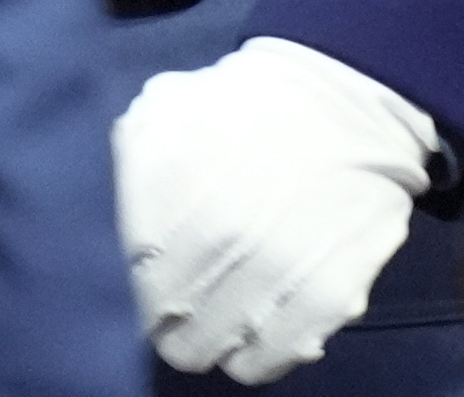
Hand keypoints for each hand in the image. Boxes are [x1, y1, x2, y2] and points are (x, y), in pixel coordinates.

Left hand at [114, 35, 440, 382]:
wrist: (353, 101)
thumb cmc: (248, 107)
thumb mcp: (165, 111)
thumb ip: (127, 165)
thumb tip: (110, 223)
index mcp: (166, 188)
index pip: (129, 281)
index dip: (139, 280)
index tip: (157, 270)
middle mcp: (217, 238)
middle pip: (166, 327)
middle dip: (173, 315)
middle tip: (195, 290)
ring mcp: (273, 275)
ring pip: (212, 352)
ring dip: (217, 333)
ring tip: (235, 297)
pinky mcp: (326, 299)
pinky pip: (265, 361)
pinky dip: (262, 348)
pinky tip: (268, 311)